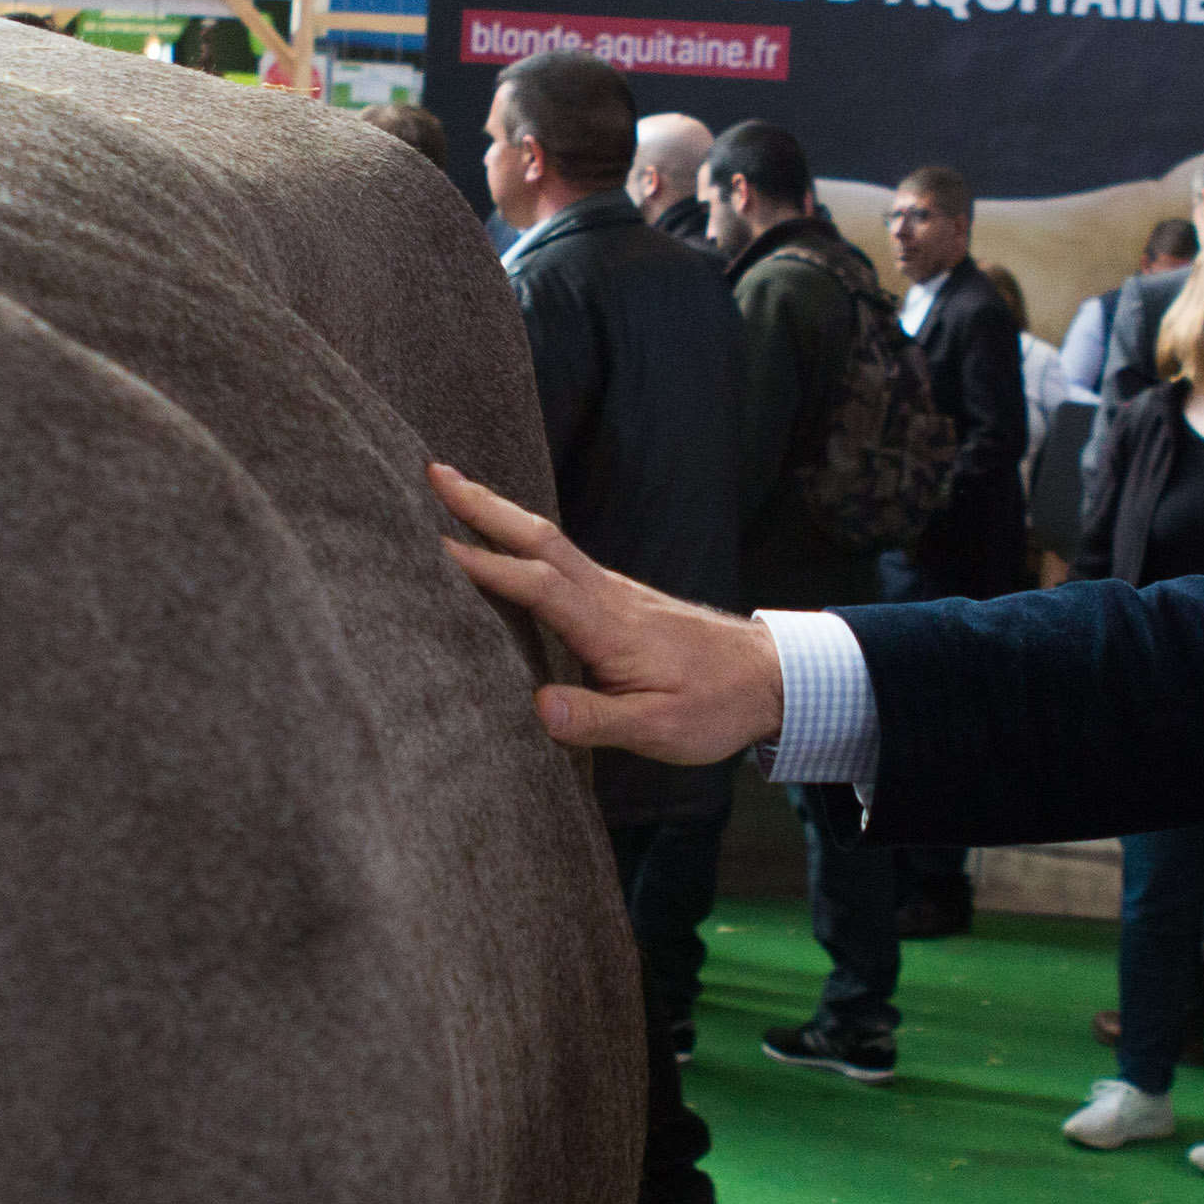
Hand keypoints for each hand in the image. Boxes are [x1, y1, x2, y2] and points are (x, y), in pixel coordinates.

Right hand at [426, 463, 787, 763]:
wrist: (771, 677)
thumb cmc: (716, 706)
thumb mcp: (660, 730)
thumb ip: (598, 718)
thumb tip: (538, 707)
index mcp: (611, 627)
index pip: (539, 587)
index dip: (487, 567)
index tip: (434, 547)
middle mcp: (608, 595)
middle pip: (539, 539)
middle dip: (484, 506)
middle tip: (433, 472)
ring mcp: (614, 590)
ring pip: (548, 541)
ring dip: (499, 514)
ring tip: (451, 493)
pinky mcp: (618, 596)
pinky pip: (560, 556)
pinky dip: (523, 538)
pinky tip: (504, 540)